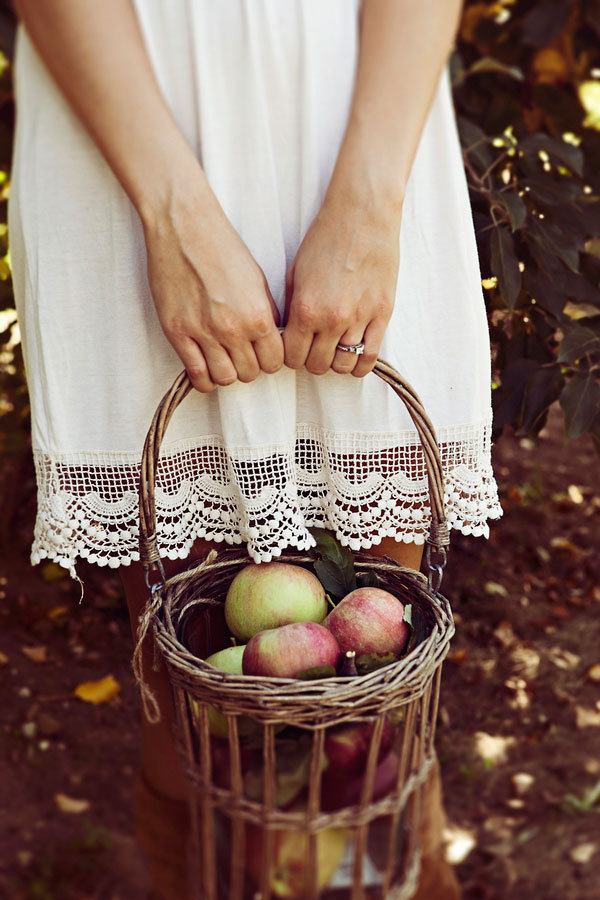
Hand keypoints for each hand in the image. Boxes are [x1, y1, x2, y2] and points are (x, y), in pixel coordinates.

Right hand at [143, 182, 283, 391]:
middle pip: (250, 373)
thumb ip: (265, 314)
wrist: (183, 226)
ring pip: (224, 379)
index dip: (270, 359)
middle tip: (242, 354)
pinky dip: (204, 378)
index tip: (263, 353)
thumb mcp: (258, 280)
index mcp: (258, 316)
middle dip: (249, 366)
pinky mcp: (177, 332)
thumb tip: (269, 339)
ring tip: (223, 359)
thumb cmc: (221, 247)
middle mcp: (232, 329)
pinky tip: (205, 367)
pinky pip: (196, 374)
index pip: (274, 361)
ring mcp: (203, 333)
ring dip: (227, 373)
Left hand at [283, 197, 400, 377]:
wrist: (362, 215)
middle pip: (317, 365)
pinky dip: (361, 364)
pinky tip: (355, 357)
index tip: (295, 349)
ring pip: (343, 365)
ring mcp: (359, 318)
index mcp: (305, 308)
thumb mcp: (295, 273)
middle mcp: (331, 319)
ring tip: (335, 350)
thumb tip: (289, 335)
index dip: (291, 357)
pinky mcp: (382, 314)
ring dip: (336, 362)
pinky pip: (371, 356)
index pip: (292, 357)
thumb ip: (292, 308)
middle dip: (312, 361)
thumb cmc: (326, 238)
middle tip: (314, 349)